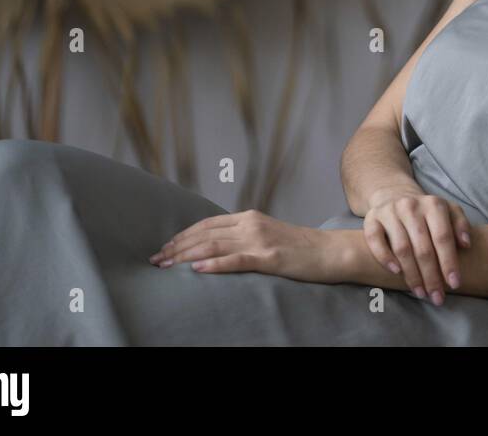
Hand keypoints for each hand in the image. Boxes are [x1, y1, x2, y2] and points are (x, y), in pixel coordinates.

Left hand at [150, 209, 324, 281]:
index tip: (164, 248)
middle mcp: (252, 224)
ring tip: (167, 266)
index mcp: (250, 217)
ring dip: (187, 256)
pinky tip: (198, 270)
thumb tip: (216, 247)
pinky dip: (215, 264)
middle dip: (177, 247)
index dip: (182, 235)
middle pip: (206, 234)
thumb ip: (244, 237)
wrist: (331, 251)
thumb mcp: (268, 236)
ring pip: (215, 245)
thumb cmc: (300, 248)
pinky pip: (237, 260)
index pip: (207, 224)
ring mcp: (261, 240)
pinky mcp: (270, 257)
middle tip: (156, 260)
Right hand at [364, 188, 471, 305]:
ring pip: (402, 248)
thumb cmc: (426, 212)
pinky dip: (385, 257)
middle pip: (423, 248)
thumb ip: (460, 225)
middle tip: (437, 297)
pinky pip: (375, 241)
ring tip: (421, 292)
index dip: (448, 262)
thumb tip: (466, 245)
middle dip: (431, 276)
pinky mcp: (371, 219)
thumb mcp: (448, 211)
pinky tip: (396, 272)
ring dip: (412, 275)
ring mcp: (389, 212)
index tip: (454, 284)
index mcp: (433, 204)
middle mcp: (410, 206)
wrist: (394, 195)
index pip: (443, 237)